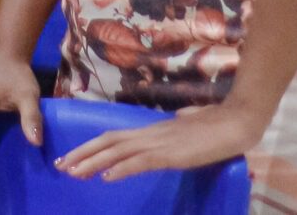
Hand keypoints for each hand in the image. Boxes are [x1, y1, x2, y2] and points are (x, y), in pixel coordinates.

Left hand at [56, 101, 265, 184]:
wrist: (237, 121)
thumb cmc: (217, 124)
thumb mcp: (190, 127)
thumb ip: (179, 127)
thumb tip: (179, 120)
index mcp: (152, 131)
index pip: (114, 137)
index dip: (90, 146)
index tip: (70, 157)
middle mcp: (150, 134)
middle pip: (108, 142)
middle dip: (81, 154)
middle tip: (59, 165)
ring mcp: (159, 143)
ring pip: (117, 151)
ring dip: (92, 162)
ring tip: (72, 172)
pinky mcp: (170, 154)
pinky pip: (140, 162)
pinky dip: (120, 168)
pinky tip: (106, 176)